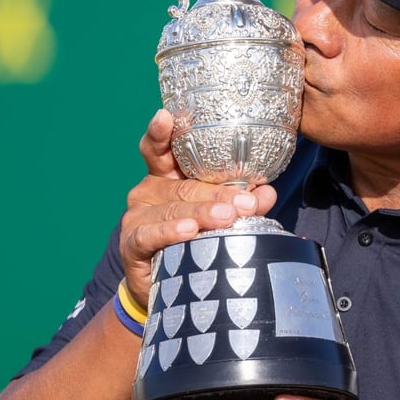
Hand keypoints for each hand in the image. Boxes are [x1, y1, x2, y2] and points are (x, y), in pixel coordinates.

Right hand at [118, 110, 277, 303]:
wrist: (166, 284)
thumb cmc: (196, 239)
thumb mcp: (221, 214)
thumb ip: (243, 201)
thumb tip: (268, 192)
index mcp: (168, 175)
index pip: (161, 148)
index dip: (162, 132)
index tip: (166, 116)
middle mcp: (149, 190)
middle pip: (185, 185)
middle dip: (218, 194)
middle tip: (247, 202)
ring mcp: (137, 215)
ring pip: (172, 209)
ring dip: (202, 213)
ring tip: (226, 218)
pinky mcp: (131, 243)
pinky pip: (151, 234)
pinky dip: (170, 232)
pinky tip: (188, 231)